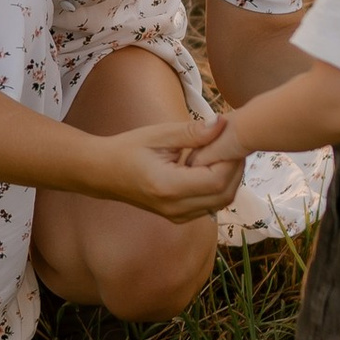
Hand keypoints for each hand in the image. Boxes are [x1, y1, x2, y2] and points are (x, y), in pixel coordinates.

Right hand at [101, 114, 243, 223]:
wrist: (104, 172)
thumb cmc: (128, 149)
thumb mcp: (159, 135)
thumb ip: (193, 132)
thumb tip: (223, 123)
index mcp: (169, 187)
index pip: (216, 180)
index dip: (231, 159)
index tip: (232, 137)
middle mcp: (176, 208)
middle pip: (225, 194)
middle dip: (235, 168)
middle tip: (233, 142)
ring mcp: (178, 216)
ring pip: (221, 202)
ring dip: (229, 177)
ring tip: (222, 151)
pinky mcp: (180, 216)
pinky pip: (211, 204)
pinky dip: (219, 185)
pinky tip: (210, 166)